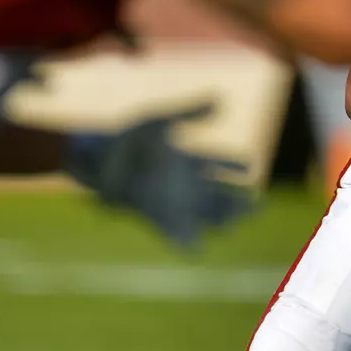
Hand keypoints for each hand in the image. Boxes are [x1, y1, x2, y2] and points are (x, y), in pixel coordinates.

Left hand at [65, 103, 250, 249]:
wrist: (96, 156)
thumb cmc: (126, 138)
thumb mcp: (160, 122)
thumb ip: (190, 112)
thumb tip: (221, 102)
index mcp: (186, 159)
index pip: (217, 162)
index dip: (233, 164)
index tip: (247, 164)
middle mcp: (183, 182)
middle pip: (217, 194)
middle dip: (235, 202)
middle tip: (254, 206)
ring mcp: (171, 199)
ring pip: (202, 214)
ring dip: (216, 221)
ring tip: (230, 226)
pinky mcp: (154, 213)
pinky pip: (174, 230)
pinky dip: (183, 238)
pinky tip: (195, 248)